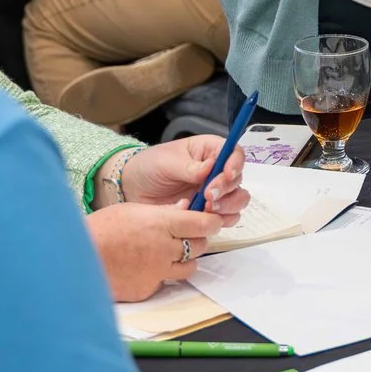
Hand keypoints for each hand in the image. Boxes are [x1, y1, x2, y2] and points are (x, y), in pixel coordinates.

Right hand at [85, 202, 225, 302]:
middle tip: (184, 236)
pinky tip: (143, 268)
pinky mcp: (149, 289)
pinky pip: (166, 282)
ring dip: (183, 260)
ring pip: (190, 267)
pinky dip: (160, 275)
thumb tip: (185, 208)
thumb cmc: (101, 229)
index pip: (204, 224)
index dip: (211, 222)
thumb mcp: (132, 210)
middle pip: (201, 245)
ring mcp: (158, 271)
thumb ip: (162, 212)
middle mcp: (165, 248)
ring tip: (165, 253)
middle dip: (197, 240)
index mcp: (162, 223)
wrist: (75, 258)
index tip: (211, 222)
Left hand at [124, 137, 249, 222]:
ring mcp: (214, 192)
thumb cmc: (149, 167)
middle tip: (209, 196)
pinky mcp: (208, 211)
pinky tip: (201, 218)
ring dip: (227, 206)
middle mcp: (216, 171)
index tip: (226, 174)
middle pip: (238, 180)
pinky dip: (218, 220)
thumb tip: (209, 167)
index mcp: (209, 151)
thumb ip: (188, 167)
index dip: (235, 164)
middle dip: (227, 189)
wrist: (133, 189)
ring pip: (237, 201)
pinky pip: (225, 217)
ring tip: (206, 208)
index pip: (234, 153)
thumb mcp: (165, 162)